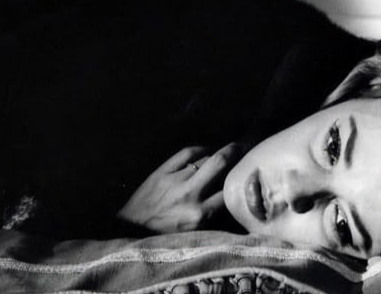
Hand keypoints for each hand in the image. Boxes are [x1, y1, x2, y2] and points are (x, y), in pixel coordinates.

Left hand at [117, 143, 241, 233]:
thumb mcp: (194, 233)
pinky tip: (204, 151)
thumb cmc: (165, 234)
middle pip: (219, 163)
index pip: (230, 191)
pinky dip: (199, 150)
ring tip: (224, 154)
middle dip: (235, 151)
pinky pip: (186, 153)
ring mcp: (175, 180)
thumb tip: (232, 199)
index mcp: (200, 215)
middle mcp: (190, 195)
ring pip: (204, 158)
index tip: (250, 171)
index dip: (242, 179)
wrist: (131, 229)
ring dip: (216, 155)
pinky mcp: (162, 171)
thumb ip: (213, 217)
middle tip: (244, 147)